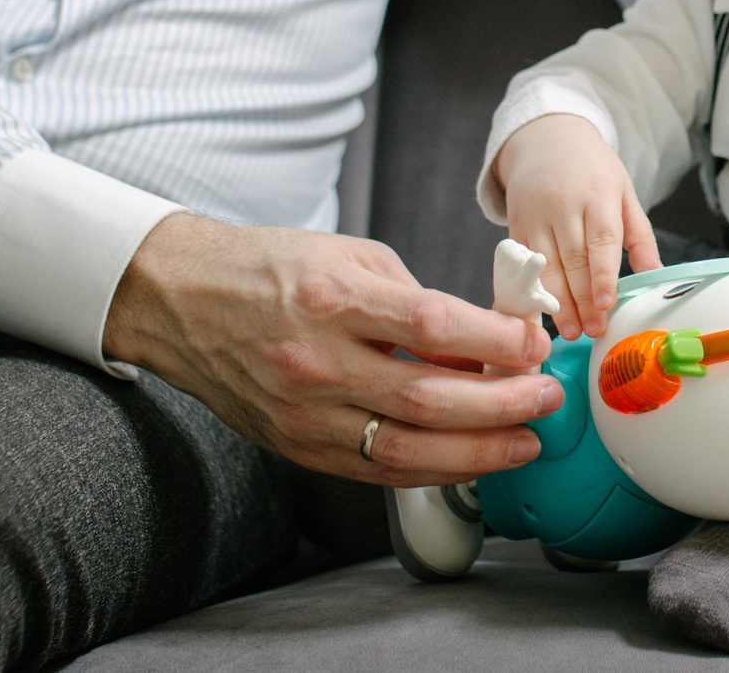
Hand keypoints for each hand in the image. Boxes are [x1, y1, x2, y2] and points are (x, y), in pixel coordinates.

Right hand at [101, 213, 561, 487]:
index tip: (535, 343)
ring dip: (476, 452)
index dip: (494, 340)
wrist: (182, 300)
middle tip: (547, 397)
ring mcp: (302, 412)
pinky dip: (429, 470)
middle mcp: (316, 360)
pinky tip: (469, 460)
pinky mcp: (295, 446)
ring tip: (525, 441)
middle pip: (427, 398)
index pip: (430, 324)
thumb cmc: (270, 268)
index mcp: (331, 297)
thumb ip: (416, 299)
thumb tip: (484, 341)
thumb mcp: (351, 256)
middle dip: (502, 404)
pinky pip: (373, 471)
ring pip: (404, 450)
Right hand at [491, 114, 660, 338]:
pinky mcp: (516, 225)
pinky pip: (525, 263)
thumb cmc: (592, 169)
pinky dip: (533, 290)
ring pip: (546, 266)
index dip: (602, 276)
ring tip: (570, 330)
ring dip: (557, 302)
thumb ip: (640, 236)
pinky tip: (543, 312)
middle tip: (593, 330)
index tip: (605, 304)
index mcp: (597, 195)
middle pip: (573, 260)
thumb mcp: (624, 192)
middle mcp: (564, 206)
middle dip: (582, 300)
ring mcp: (536, 216)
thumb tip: (655, 274)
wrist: (546, 139)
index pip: (601, 241)